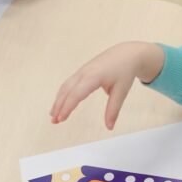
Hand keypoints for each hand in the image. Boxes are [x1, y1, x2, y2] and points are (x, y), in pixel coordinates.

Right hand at [50, 41, 164, 128]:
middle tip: (54, 121)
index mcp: (94, 76)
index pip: (76, 94)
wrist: (127, 54)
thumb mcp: (121, 91)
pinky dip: (62, 94)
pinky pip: (69, 83)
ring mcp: (82, 71)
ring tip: (53, 115)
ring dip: (58, 100)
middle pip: (67, 90)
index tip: (62, 118)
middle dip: (59, 106)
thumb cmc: (124, 71)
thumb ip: (113, 110)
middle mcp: (84, 72)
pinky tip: (60, 103)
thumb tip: (109, 127)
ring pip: (65, 86)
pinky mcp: (82, 71)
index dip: (67, 107)